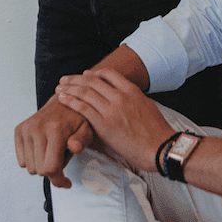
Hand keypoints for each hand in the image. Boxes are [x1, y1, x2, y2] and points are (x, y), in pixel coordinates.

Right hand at [14, 97, 93, 188]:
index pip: (50, 168)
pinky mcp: (19, 129)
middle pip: (39, 170)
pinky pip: (21, 160)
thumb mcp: (87, 130)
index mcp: (55, 129)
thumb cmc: (76, 117)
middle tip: (61, 161)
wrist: (63, 100)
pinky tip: (43, 150)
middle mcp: (37, 128)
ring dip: (42, 165)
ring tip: (53, 152)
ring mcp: (27, 128)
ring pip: (29, 167)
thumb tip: (75, 148)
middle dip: (52, 172)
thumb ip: (82, 141)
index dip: (59, 180)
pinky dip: (32, 160)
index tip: (66, 182)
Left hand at [56, 69, 173, 171]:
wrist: (161, 148)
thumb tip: (125, 98)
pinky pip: (84, 109)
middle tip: (65, 79)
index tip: (84, 75)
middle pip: (92, 81)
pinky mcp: (105, 125)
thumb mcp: (147, 106)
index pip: (108, 74)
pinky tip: (63, 99)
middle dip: (76, 79)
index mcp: (132, 90)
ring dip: (70, 88)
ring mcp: (112, 109)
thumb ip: (133, 99)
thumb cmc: (157, 132)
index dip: (93, 73)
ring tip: (59, 88)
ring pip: (85, 92)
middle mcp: (120, 96)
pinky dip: (71, 102)